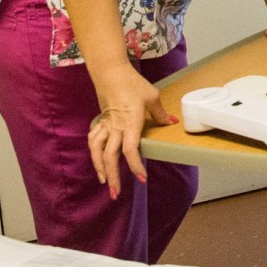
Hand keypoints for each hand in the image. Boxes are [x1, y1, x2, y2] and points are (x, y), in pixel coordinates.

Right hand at [87, 64, 173, 199]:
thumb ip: (161, 113)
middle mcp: (116, 127)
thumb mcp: (152, 96)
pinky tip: (97, 161)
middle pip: (110, 157)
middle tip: (116, 194)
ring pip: (98, 151)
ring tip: (104, 182)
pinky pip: (94, 139)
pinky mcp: (101, 121)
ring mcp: (106, 125)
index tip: (141, 178)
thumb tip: (172, 122)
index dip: (135, 166)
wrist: (110, 72)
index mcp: (130, 123)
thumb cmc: (132, 83)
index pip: (130, 150)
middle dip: (113, 177)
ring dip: (99, 168)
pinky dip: (94, 152)